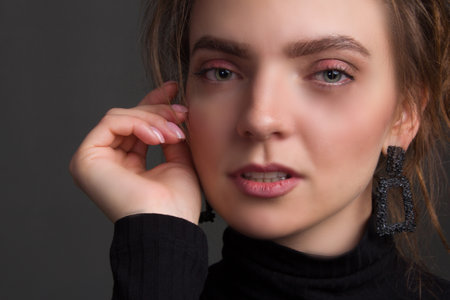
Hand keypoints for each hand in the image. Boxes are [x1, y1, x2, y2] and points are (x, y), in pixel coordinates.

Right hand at [69, 82, 201, 223]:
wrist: (168, 226)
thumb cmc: (176, 203)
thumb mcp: (179, 162)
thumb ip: (171, 138)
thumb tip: (173, 113)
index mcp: (127, 165)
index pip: (136, 126)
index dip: (153, 104)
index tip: (173, 89)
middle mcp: (108, 162)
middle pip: (128, 118)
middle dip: (158, 110)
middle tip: (182, 112)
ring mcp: (94, 160)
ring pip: (121, 117)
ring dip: (153, 119)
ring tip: (174, 134)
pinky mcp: (86, 158)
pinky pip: (112, 123)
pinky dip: (138, 124)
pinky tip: (158, 138)